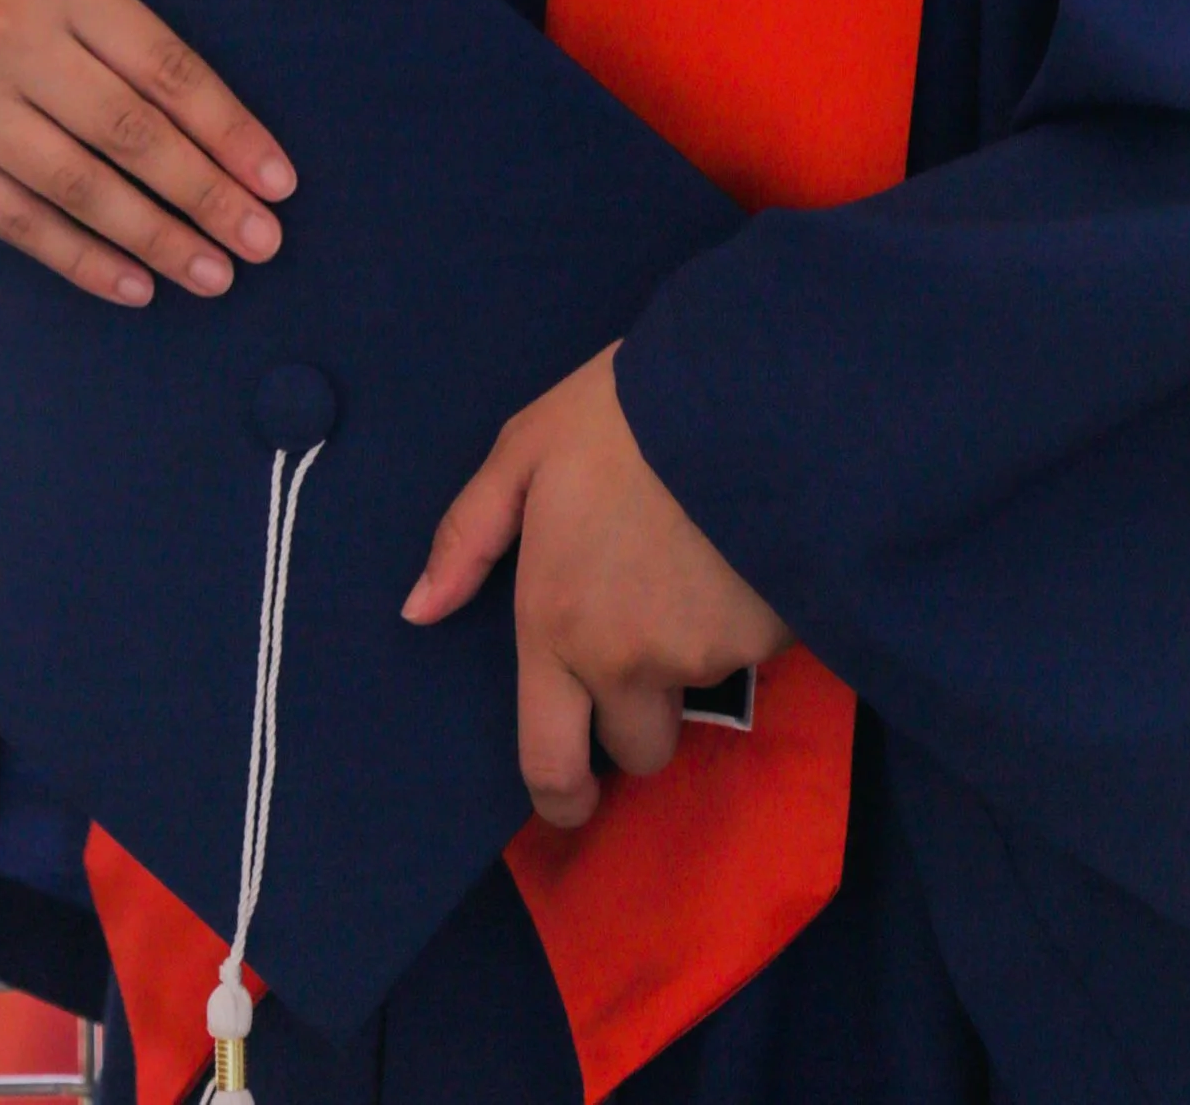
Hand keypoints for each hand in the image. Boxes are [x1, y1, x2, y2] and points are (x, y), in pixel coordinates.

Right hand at [0, 0, 293, 307]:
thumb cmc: (26, 24)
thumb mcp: (79, 3)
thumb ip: (139, 55)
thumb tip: (237, 154)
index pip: (164, 66)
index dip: (227, 129)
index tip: (277, 183)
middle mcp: (3, 32)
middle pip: (126, 129)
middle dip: (204, 193)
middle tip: (260, 241)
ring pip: (77, 185)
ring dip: (155, 238)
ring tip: (211, 272)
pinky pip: (21, 223)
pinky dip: (85, 261)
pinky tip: (137, 284)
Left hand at [403, 347, 787, 827]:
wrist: (745, 389)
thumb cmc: (624, 412)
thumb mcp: (525, 448)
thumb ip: (468, 535)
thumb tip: (418, 611)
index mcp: (555, 624)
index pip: (549, 760)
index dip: (560, 799)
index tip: (573, 800)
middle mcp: (625, 661)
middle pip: (637, 749)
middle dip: (638, 720)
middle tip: (644, 644)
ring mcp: (703, 657)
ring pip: (696, 692)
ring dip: (693, 656)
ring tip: (695, 562)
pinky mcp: (771, 639)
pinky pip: (752, 652)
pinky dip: (744, 618)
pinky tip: (740, 549)